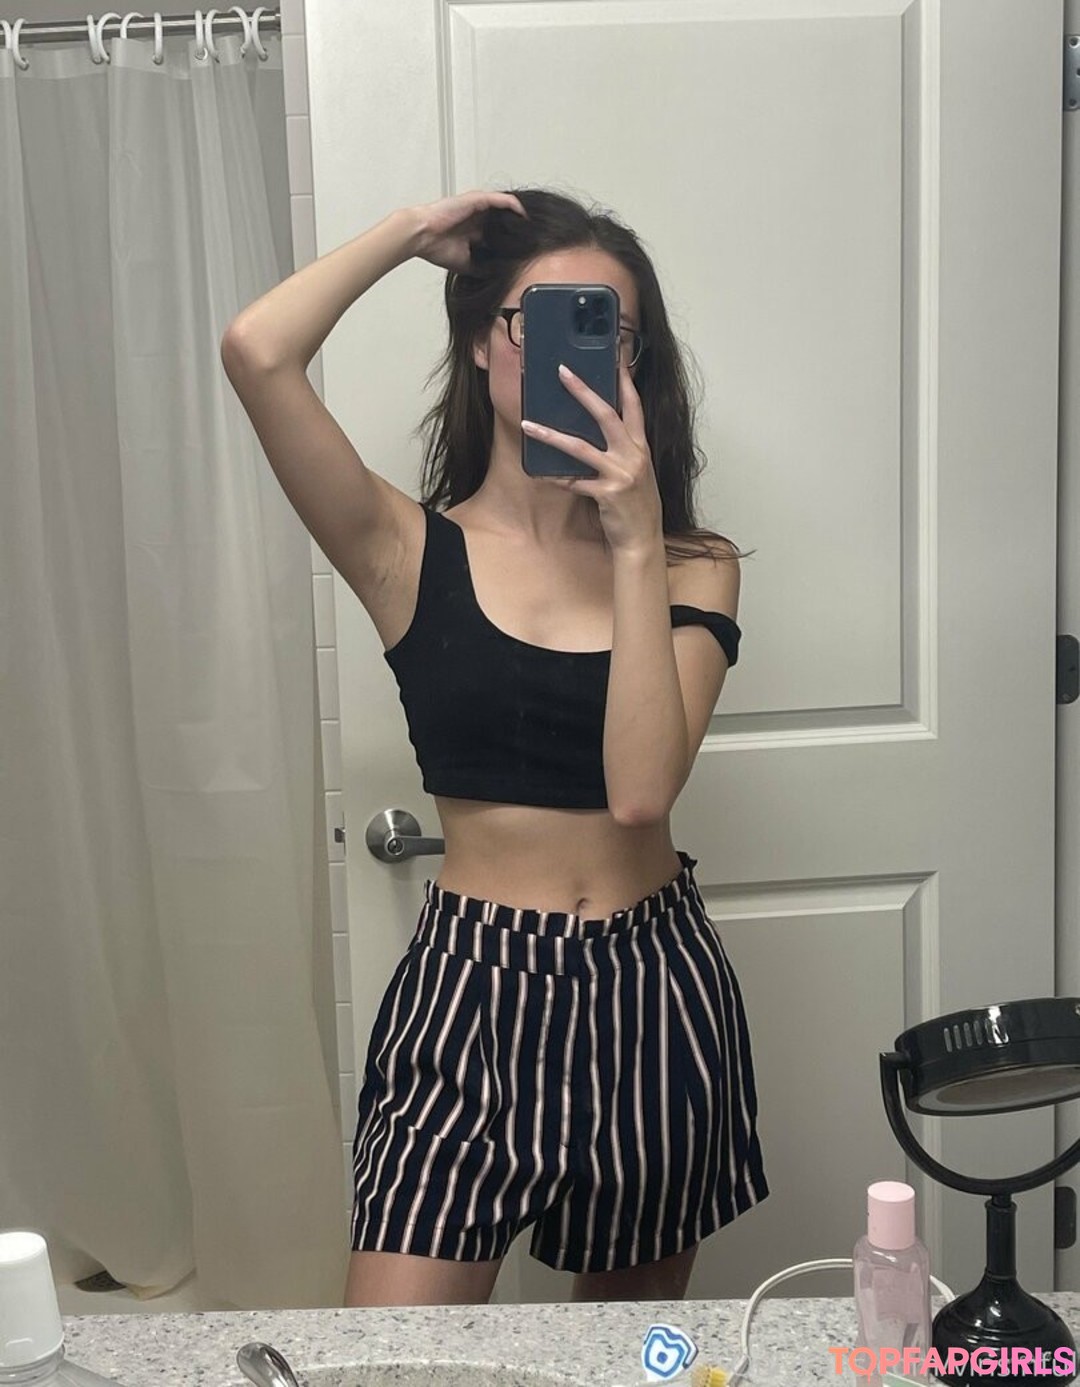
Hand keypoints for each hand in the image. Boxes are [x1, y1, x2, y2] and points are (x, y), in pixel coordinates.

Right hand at [410, 189, 527, 273]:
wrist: (422, 236)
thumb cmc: (437, 248)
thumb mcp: (468, 263)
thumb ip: (484, 267)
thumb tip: (501, 277)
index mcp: (476, 230)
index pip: (501, 233)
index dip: (514, 240)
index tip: (528, 249)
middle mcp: (479, 217)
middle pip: (506, 219)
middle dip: (521, 228)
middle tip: (538, 238)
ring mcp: (479, 207)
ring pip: (506, 208)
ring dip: (520, 217)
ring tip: (535, 226)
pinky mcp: (477, 199)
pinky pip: (501, 200)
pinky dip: (514, 206)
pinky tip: (524, 216)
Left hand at [520, 358, 662, 554]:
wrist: (642, 539)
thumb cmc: (636, 505)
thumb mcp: (636, 473)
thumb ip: (622, 452)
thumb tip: (597, 433)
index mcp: (641, 448)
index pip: (634, 407)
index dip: (624, 383)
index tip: (614, 361)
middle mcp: (633, 456)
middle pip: (606, 415)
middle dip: (583, 391)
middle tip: (563, 372)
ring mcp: (620, 475)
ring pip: (580, 448)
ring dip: (551, 435)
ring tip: (528, 424)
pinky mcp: (607, 494)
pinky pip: (573, 481)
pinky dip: (555, 477)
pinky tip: (539, 473)